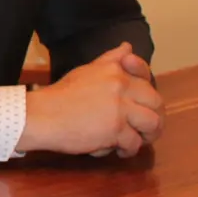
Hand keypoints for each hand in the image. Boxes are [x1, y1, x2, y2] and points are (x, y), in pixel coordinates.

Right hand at [17, 42, 164, 157]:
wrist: (41, 115)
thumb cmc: (60, 95)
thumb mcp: (86, 70)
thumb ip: (110, 60)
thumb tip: (128, 46)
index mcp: (115, 71)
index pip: (146, 76)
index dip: (149, 92)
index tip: (144, 104)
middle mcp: (121, 86)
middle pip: (156, 102)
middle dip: (155, 117)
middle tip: (145, 129)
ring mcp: (120, 109)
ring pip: (152, 124)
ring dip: (148, 136)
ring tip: (136, 141)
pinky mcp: (115, 130)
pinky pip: (133, 143)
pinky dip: (127, 150)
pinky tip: (117, 150)